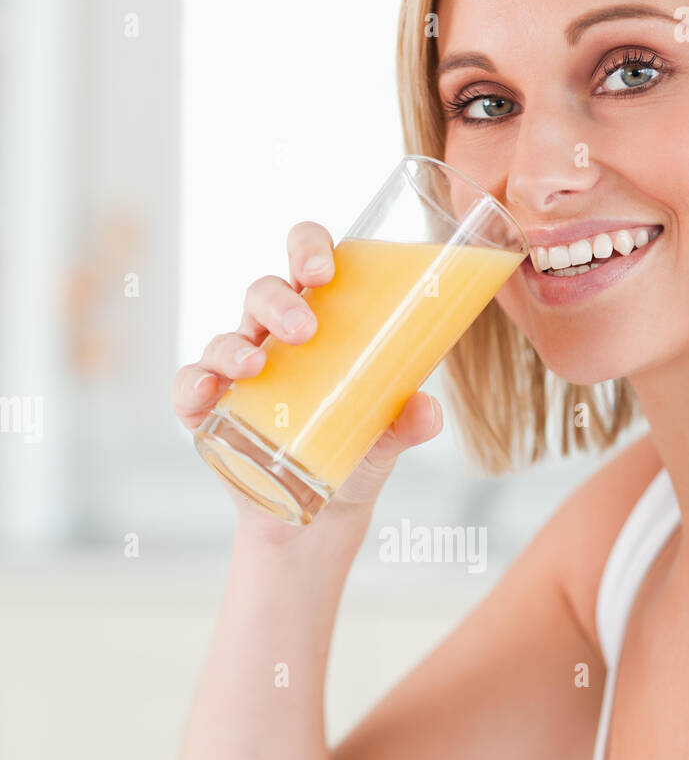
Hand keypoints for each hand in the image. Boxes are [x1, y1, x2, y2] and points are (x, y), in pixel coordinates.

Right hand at [173, 221, 442, 532]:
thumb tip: (428, 411)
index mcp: (320, 319)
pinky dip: (193, 386)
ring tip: (256, 366)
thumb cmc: (356, 448)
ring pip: (225, 338)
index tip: (325, 268)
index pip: (308, 261)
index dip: (309, 248)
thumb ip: (408, 422)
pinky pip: (190, 387)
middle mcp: (273, 335)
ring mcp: (238, 372)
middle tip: (306, 330)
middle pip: (264, 293)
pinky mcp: (210, 412)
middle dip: (280, 302)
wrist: (325, 511)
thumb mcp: (388, 436)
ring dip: (235, 346)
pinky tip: (207, 392)